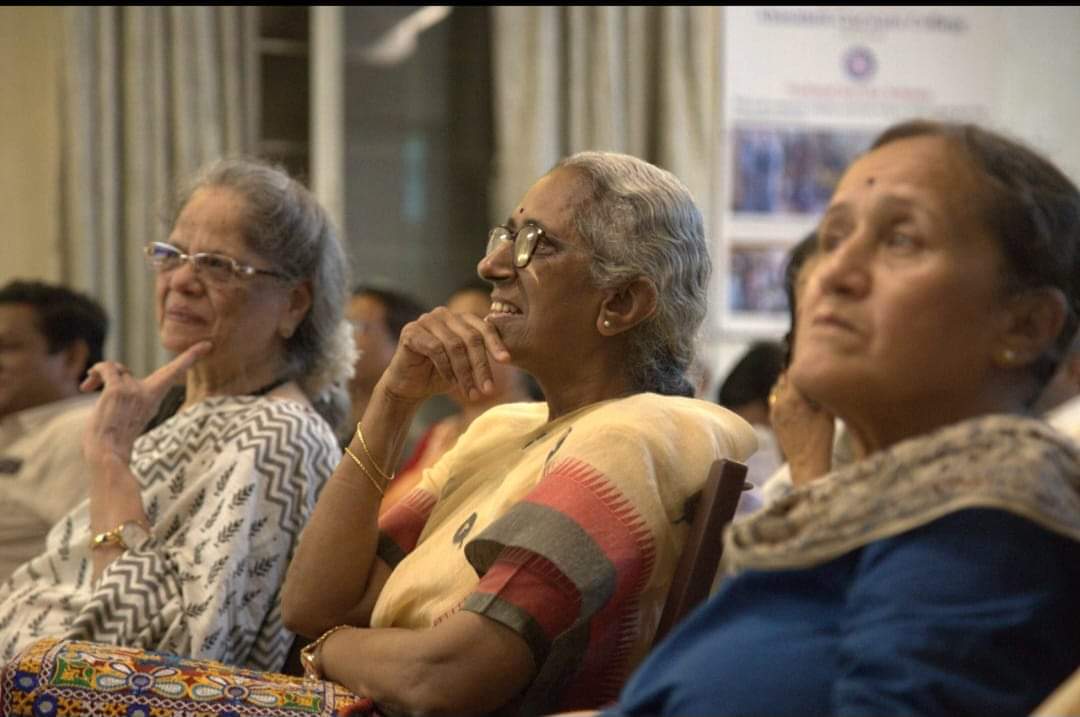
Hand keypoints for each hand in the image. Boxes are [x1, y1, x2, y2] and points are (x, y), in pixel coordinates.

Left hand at [81, 341, 211, 466]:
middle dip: (191, 356)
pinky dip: (96, 371)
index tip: (207, 345)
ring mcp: (134, 391)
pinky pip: (107, 369)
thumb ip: (129, 397)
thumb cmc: (113, 439)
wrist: (106, 454)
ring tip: (91, 386)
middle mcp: (149, 393)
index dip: (191, 358)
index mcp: (153, 400)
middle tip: (206, 345)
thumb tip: (116, 377)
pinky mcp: (117, 390)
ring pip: (119, 369)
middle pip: (170, 371)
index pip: (177, 376)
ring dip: (104, 376)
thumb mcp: (129, 416)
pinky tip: (86, 386)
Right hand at [379, 308, 509, 404]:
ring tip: (472, 393)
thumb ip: (481, 356)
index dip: (496, 343)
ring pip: (455, 345)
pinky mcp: (411, 331)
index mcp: (460, 318)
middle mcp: (444, 314)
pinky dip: (446, 369)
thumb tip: (508, 357)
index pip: (484, 326)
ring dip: (465, 373)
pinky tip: (451, 384)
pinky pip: (435, 349)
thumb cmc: (440, 375)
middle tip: (488, 389)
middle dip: (481, 365)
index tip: (506, 361)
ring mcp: (426, 320)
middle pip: (471, 337)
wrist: (409, 387)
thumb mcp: (466, 365)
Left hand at [768, 371, 833, 485]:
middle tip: (807, 370)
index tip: (810, 359)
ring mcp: (774, 410)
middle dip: (795, 374)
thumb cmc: (821, 439)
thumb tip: (821, 377)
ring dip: (788, 385)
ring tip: (802, 385)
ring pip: (779, 388)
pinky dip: (784, 396)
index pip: (794, 371)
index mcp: (793, 397)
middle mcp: (780, 401)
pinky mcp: (773, 419)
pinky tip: (796, 401)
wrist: (806, 462)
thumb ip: (821, 392)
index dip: (803, 364)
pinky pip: (776, 400)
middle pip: (784, 378)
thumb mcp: (827, 412)